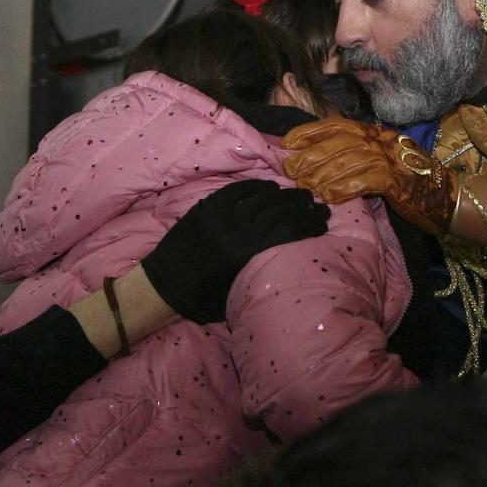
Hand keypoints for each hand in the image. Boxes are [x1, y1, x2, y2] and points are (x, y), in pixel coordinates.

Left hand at [141, 180, 330, 323]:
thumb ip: (266, 269)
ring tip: (301, 195)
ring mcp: (221, 217)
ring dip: (285, 196)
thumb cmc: (205, 299)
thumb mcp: (242, 291)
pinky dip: (256, 187)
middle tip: (320, 206)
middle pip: (280, 212)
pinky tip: (271, 187)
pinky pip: (237, 191)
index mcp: (248, 256)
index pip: (289, 232)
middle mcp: (238, 233)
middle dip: (304, 208)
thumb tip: (292, 253)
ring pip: (261, 199)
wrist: (163, 288)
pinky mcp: (207, 208)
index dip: (309, 226)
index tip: (324, 223)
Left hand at [281, 118, 456, 234]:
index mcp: (375, 132)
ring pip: (350, 161)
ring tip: (306, 188)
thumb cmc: (407, 181)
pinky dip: (345, 188)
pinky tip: (330, 197)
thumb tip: (313, 162)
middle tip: (291, 171)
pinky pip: (367, 181)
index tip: (287, 143)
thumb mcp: (378, 161)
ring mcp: (392, 159)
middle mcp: (383, 140)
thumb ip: (353, 157)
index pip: (337, 125)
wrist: (444, 196)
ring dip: (323, 175)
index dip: (309, 131)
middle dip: (311, 156)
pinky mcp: (400, 180)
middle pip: (340, 143)